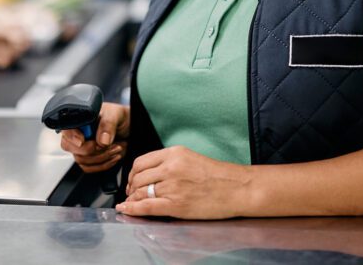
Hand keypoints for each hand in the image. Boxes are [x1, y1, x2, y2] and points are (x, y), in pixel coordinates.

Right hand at [60, 103, 129, 172]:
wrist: (129, 126)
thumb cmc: (119, 116)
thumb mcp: (116, 114)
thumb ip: (108, 124)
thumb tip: (101, 141)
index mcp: (79, 119)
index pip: (66, 129)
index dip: (72, 136)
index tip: (82, 141)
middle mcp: (77, 133)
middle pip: (70, 147)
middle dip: (92, 149)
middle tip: (109, 144)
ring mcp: (82, 147)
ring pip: (81, 160)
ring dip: (102, 157)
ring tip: (117, 148)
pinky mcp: (89, 158)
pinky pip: (89, 167)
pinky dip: (103, 164)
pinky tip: (114, 156)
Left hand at [118, 146, 250, 218]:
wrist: (237, 188)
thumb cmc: (217, 175)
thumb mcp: (190, 158)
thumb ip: (169, 162)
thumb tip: (148, 174)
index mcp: (174, 153)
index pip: (141, 162)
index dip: (132, 174)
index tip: (132, 180)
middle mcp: (171, 168)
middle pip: (138, 177)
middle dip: (131, 188)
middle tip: (130, 194)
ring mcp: (172, 186)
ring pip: (140, 192)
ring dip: (132, 199)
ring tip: (132, 203)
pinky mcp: (176, 205)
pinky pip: (146, 207)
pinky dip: (132, 209)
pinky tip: (125, 209)